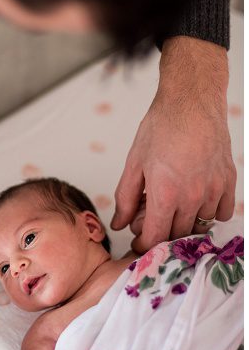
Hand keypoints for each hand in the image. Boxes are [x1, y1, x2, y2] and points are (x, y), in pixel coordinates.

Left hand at [111, 36, 235, 253]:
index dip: (143, 245)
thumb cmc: (160, 129)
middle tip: (148, 217)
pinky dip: (207, 213)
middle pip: (177, 235)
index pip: (155, 237)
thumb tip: (119, 223)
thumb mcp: (134, 164)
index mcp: (166, 194)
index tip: (136, 243)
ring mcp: (214, 190)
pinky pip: (221, 212)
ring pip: (199, 225)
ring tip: (169, 204)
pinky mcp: (229, 182)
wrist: (191, 103)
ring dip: (183, 223)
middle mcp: (193, 197)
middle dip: (160, 233)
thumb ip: (126, 198)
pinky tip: (193, 200)